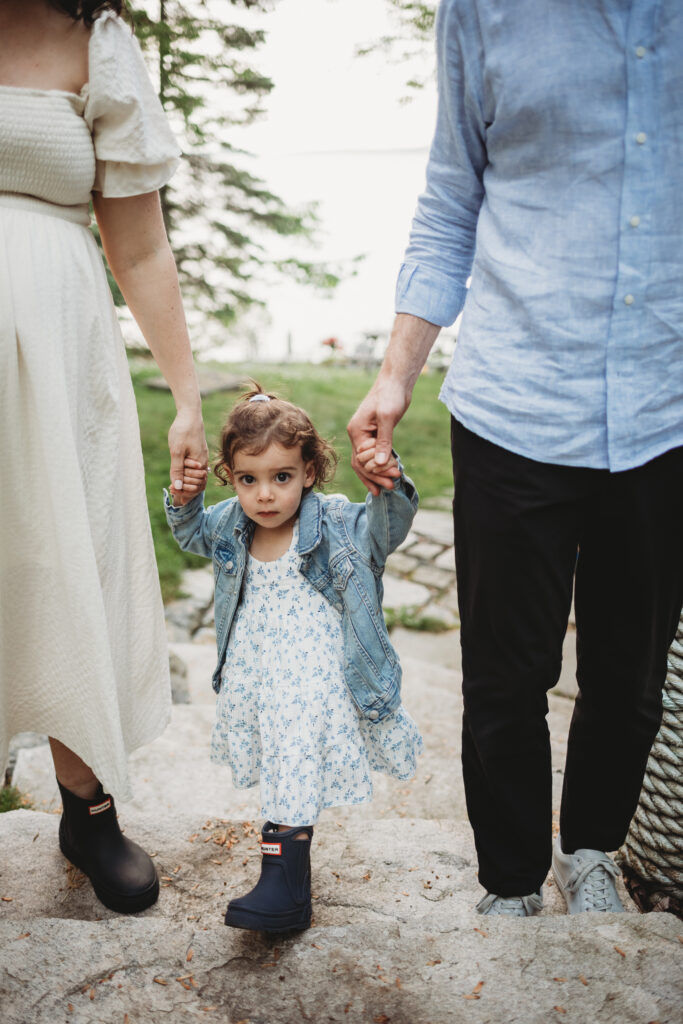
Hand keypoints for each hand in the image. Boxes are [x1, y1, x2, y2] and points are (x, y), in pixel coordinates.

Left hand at [168, 408, 207, 504]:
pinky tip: (177, 473)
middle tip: (171, 488)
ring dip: (185, 482)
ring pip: (196, 478)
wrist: (190, 414)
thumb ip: (177, 469)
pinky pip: (194, 470)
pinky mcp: (198, 454)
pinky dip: (186, 474)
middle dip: (185, 489)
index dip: (185, 491)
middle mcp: (203, 463)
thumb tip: (178, 486)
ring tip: (172, 484)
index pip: (197, 487)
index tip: (172, 490)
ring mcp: (201, 458)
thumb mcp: (176, 452)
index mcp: (200, 464)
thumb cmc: (183, 431)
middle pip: (198, 484)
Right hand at [347, 377, 410, 494]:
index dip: (375, 471)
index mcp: (356, 431)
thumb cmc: (390, 395)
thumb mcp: (387, 418)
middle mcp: (357, 435)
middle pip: (361, 464)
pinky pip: (374, 454)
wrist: (396, 381)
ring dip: (377, 474)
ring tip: (389, 486)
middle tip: (390, 487)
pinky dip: (381, 465)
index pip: (361, 459)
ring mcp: (365, 435)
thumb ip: (383, 441)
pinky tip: (388, 474)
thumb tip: (379, 464)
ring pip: (367, 461)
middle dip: (375, 477)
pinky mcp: (376, 434)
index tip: (392, 476)